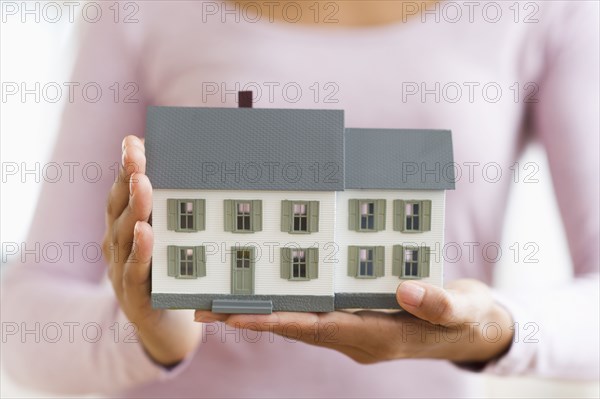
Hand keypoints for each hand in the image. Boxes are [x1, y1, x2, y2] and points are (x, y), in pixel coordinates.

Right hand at [103, 135, 201, 366]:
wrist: (164, 322)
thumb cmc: (168, 272)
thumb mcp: (170, 236)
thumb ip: (175, 208)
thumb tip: (203, 170)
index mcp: (125, 225)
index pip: (123, 190)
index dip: (127, 165)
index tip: (134, 140)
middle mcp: (117, 242)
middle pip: (120, 206)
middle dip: (129, 177)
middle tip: (137, 154)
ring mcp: (121, 268)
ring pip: (125, 234)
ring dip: (134, 207)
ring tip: (143, 183)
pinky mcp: (132, 294)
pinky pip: (135, 269)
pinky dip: (140, 251)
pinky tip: (146, 232)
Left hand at [194, 279, 513, 364]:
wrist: (476, 329)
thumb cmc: (468, 318)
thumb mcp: (460, 309)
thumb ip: (435, 303)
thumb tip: (404, 291)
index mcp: (376, 336)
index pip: (315, 329)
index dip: (274, 321)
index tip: (233, 315)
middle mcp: (358, 337)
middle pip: (295, 327)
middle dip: (252, 318)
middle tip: (206, 307)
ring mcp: (356, 330)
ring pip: (301, 321)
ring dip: (264, 310)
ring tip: (223, 298)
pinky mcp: (359, 318)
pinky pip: (316, 311)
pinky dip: (290, 302)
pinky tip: (272, 289)